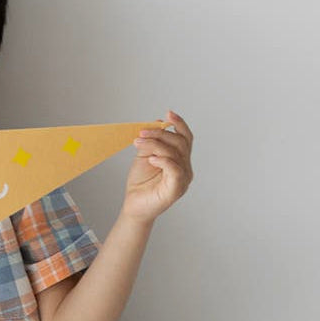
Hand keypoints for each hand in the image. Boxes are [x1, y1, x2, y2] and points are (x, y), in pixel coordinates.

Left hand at [121, 110, 193, 225]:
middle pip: (180, 143)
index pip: (185, 138)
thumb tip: (156, 123)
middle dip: (161, 133)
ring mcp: (183, 179)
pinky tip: (151, 159)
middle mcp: (185, 169)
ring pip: (176, 153)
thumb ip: (152, 142)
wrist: (134, 206)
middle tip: (142, 132)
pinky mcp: (176, 189)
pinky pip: (175, 169)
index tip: (168, 113)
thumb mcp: (144, 156)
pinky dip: (163, 160)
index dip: (179, 124)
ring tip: (139, 142)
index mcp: (180, 160)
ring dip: (156, 144)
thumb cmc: (140, 184)